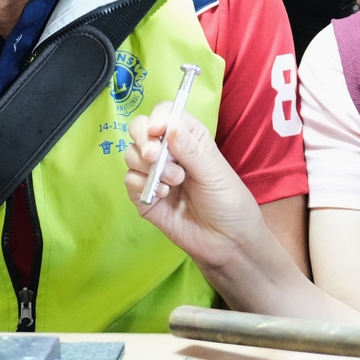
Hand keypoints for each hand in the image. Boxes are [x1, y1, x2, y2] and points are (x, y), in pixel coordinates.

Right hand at [124, 103, 277, 275]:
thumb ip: (191, 150)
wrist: (227, 245)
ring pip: (131, 155)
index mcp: (189, 139)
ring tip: (174, 183)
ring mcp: (155, 175)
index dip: (157, 117)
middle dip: (143, 140)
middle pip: (140, 130)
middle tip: (154, 156)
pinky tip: (163, 195)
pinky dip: (142, 185)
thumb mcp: (215, 174)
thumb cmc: (229, 204)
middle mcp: (169, 153)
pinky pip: (129, 181)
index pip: (165, 114)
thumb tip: (171, 125)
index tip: (157, 130)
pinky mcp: (146, 197)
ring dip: (149, 167)